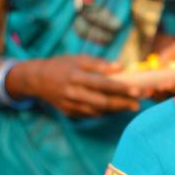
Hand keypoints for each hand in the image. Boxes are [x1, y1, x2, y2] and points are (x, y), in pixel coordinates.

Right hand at [15, 55, 143, 117]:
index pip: (102, 84)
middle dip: (122, 104)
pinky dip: (103, 112)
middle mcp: (73, 92)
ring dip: (115, 110)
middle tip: (138, 103)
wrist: (36, 79)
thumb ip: (99, 64)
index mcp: (76, 76)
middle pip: (102, 102)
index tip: (137, 90)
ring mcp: (70, 105)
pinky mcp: (69, 112)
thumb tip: (120, 66)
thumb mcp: (78, 59)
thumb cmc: (61, 65)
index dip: (121, 88)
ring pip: (97, 111)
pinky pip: (90, 114)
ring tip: (130, 106)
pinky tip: (114, 108)